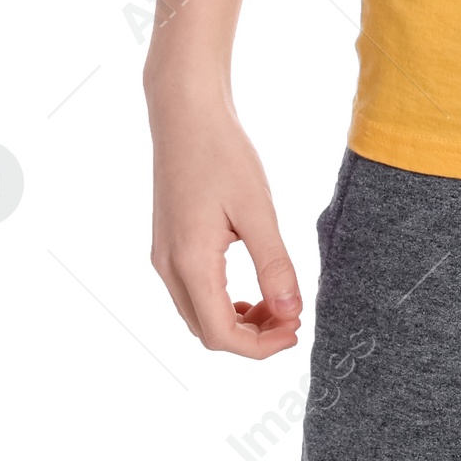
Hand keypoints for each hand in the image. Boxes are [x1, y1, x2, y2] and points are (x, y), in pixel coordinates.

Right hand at [147, 82, 302, 355]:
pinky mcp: (168, 243)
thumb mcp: (257, 209)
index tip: (296, 331)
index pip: (221, 335)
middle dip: (252, 336)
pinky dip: (224, 301)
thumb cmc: (223, 153)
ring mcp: (163, 257)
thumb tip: (292, 311)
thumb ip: (273, 264)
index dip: (260, 346)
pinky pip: (193, 292)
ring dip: (238, 320)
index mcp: (190, 264)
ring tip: (278, 303)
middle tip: (293, 318)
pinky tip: (253, 286)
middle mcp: (168, 268)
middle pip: (207, 331)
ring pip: (198, 314)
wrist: (186, 114)